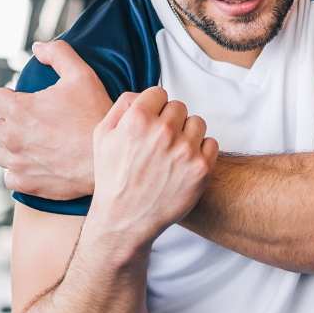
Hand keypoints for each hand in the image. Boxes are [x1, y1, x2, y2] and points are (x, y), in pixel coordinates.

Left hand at [0, 40, 112, 199]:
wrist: (107, 159)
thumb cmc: (95, 116)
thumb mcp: (82, 75)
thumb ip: (58, 54)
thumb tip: (38, 47)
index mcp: (19, 109)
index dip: (8, 97)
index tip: (23, 100)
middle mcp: (12, 137)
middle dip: (9, 121)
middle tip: (33, 121)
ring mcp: (18, 163)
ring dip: (11, 146)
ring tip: (32, 143)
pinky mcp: (27, 183)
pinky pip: (10, 177)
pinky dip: (18, 171)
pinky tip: (35, 163)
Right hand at [88, 88, 218, 247]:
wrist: (126, 219)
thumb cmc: (112, 177)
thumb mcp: (102, 136)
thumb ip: (122, 106)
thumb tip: (143, 95)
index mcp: (138, 119)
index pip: (159, 93)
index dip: (154, 108)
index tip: (151, 123)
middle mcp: (163, 131)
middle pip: (179, 106)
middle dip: (170, 121)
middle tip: (160, 142)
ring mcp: (185, 150)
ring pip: (197, 123)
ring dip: (187, 134)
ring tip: (173, 153)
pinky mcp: (202, 168)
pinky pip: (211, 143)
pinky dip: (201, 151)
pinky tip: (184, 163)